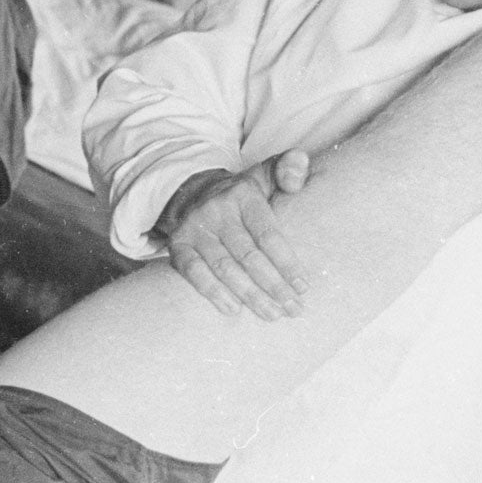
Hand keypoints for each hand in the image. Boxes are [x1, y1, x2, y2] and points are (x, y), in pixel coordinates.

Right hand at [154, 150, 310, 318]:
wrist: (191, 192)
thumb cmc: (240, 194)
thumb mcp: (264, 174)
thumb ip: (288, 168)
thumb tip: (295, 179)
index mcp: (243, 195)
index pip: (267, 233)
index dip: (286, 262)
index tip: (304, 286)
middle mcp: (217, 211)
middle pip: (249, 255)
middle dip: (274, 285)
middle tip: (294, 309)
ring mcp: (195, 229)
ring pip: (224, 268)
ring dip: (250, 295)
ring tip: (272, 314)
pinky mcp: (177, 245)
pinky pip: (193, 272)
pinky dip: (212, 292)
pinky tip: (233, 310)